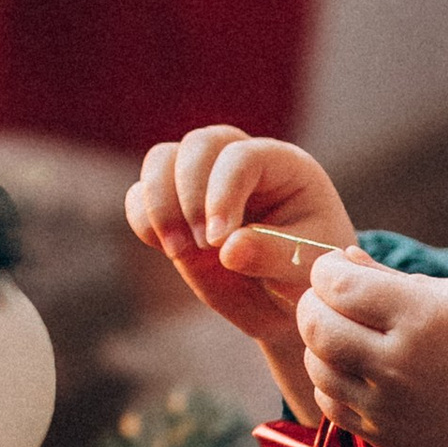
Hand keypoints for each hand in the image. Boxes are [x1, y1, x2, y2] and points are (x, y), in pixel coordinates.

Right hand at [126, 125, 356, 360]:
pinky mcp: (175, 209)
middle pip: (198, 144)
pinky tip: (170, 250)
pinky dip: (143, 220)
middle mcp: (240, 163)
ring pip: (162, 160)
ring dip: (159, 203)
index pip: (242, 156)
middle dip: (190, 193)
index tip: (219, 240)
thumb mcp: (305, 269)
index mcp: (284, 166)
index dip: (223, 192)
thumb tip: (228, 248)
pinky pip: (141, 196)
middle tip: (203, 245)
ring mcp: (203, 182)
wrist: (287, 302)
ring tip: (179, 251)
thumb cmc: (306, 276)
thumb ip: (272, 254)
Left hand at [293, 254, 447, 446]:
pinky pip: (331, 404)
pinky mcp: (387, 438)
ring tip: (341, 333)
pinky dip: (331, 381)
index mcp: (423, 317)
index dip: (326, 270)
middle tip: (326, 298)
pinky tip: (354, 370)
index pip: (340, 285)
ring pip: (317, 367)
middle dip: (312, 303)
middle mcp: (400, 363)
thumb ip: (398, 278)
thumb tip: (344, 259)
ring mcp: (390, 407)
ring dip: (318, 344)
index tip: (335, 268)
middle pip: (317, 326)